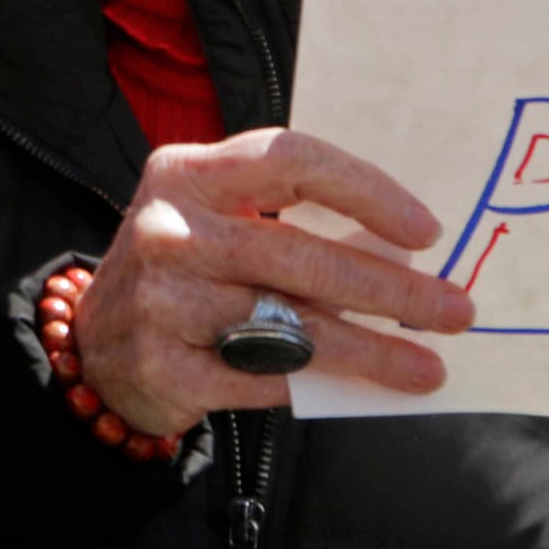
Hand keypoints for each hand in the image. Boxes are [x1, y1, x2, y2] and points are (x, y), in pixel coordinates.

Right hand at [72, 127, 472, 438]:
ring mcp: (163, 301)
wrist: (96, 343)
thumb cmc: (184, 268)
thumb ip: (285, 220)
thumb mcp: (215, 218)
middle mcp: (170, 231)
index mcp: (186, 173)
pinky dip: (323, 384)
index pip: (288, 160)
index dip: (364, 190)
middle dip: (390, 288)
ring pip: (292, 328)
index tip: (425, 231)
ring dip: (374, 351)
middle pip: (300, 255)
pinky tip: (365, 388)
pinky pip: (267, 379)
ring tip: (428, 367)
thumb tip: (401, 254)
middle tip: (453, 309)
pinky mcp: (166, 367)